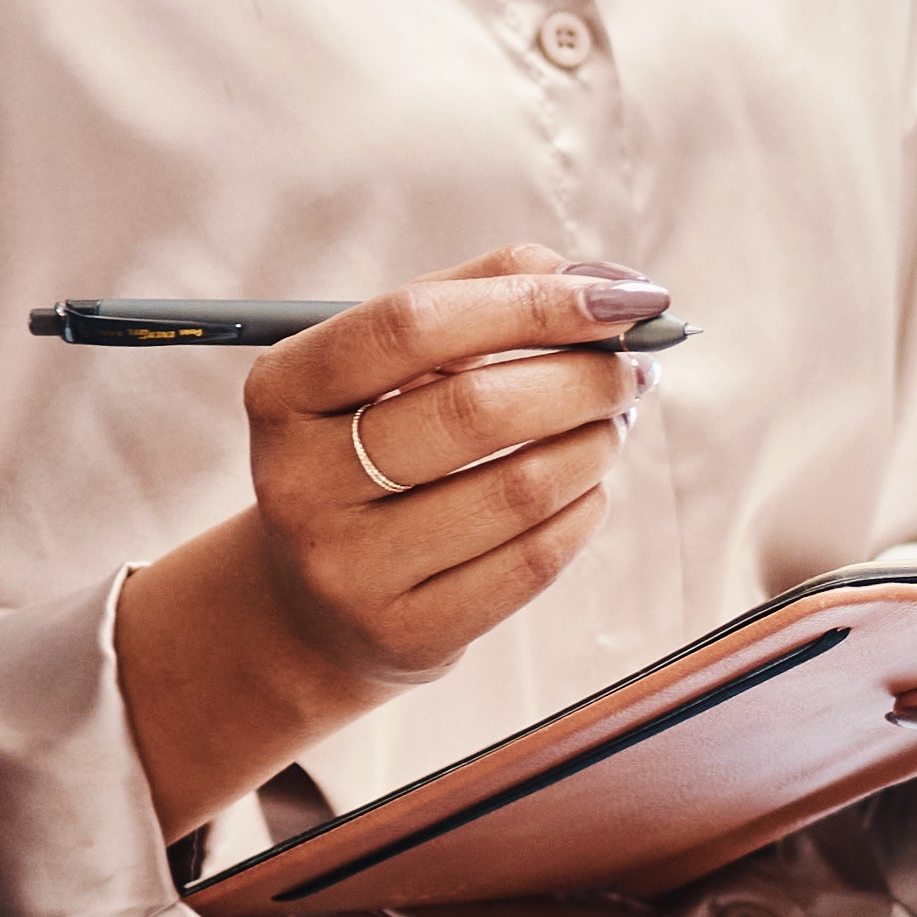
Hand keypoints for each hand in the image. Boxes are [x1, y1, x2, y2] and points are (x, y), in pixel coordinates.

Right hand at [226, 259, 663, 716]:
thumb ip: (485, 297)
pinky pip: (531, 562)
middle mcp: (300, 480)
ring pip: (517, 490)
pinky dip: (584, 510)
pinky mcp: (405, 632)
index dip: (533, 303)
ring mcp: (348, 566)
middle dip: (583, 378)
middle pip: (474, 410)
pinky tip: (588, 487)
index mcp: (284, 390)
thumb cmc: (373, 448)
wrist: (314, 602)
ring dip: (595, 444)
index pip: (414, 324)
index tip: (626, 299)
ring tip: (614, 422)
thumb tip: (613, 285)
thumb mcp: (394, 367)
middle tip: (632, 367)